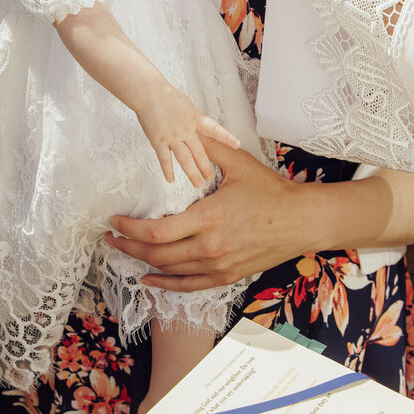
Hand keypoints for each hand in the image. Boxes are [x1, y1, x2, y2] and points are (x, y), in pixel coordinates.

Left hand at [108, 138, 313, 288]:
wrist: (303, 222)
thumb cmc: (272, 192)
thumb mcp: (240, 163)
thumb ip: (210, 146)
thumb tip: (189, 128)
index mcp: (209, 218)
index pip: (158, 232)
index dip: (131, 229)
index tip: (116, 220)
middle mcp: (210, 247)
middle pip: (157, 255)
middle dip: (128, 247)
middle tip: (110, 237)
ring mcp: (218, 266)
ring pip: (170, 271)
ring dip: (142, 263)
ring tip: (125, 251)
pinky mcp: (226, 276)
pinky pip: (188, 285)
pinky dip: (165, 285)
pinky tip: (149, 280)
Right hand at [135, 86, 239, 187]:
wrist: (150, 92)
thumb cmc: (164, 94)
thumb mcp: (184, 104)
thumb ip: (190, 116)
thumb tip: (195, 121)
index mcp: (194, 118)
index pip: (214, 129)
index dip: (226, 137)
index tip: (237, 144)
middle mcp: (186, 130)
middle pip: (199, 152)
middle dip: (205, 166)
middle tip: (209, 177)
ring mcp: (173, 137)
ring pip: (185, 160)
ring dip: (192, 173)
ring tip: (197, 184)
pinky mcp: (159, 141)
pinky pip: (165, 159)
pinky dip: (168, 171)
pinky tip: (170, 180)